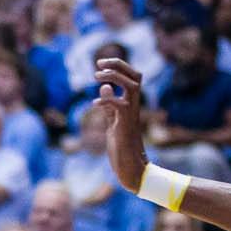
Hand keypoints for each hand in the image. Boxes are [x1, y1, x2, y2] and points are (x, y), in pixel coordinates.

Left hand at [90, 59, 148, 194]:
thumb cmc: (122, 146)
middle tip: (99, 63)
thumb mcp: (113, 121)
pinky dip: (107, 101)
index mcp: (130, 104)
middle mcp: (134, 106)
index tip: (101, 64)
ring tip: (97, 76)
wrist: (130, 167)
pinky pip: (120, 105)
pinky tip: (94, 105)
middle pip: (135, 76)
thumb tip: (105, 88)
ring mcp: (131, 115)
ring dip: (115, 76)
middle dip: (118, 65)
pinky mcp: (125, 125)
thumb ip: (109, 106)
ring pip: (132, 86)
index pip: (131, 77)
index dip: (118, 67)